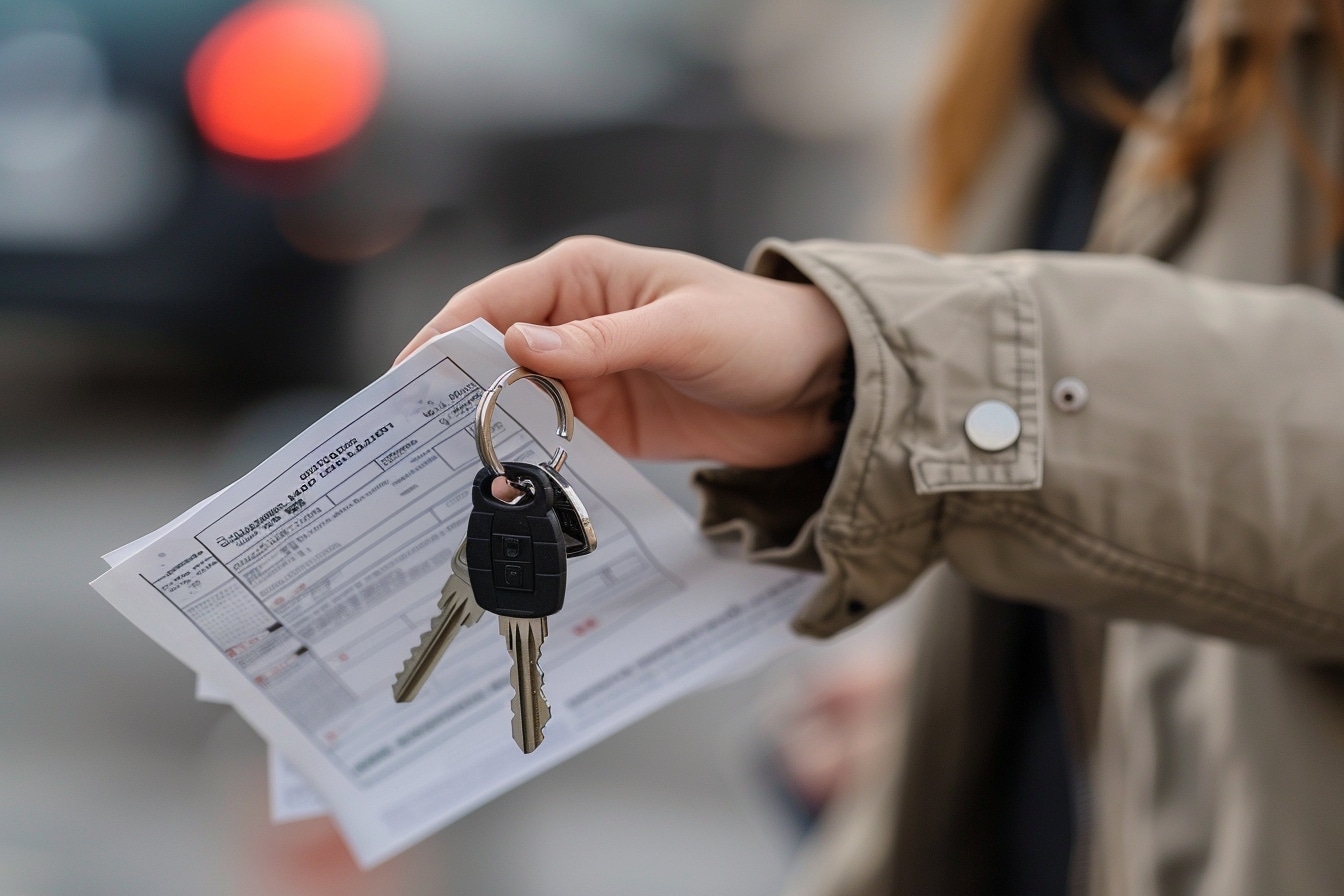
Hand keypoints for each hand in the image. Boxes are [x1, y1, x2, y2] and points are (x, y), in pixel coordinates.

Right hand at [398, 236, 849, 467]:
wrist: (820, 387)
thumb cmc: (758, 332)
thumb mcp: (681, 331)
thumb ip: (600, 342)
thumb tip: (516, 346)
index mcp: (581, 276)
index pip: (490, 304)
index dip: (440, 342)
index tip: (402, 386)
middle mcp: (573, 322)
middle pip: (489, 358)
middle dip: (452, 395)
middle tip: (410, 444)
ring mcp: (587, 375)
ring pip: (513, 403)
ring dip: (486, 434)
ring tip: (445, 475)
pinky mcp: (607, 421)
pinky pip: (551, 439)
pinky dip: (528, 460)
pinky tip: (506, 486)